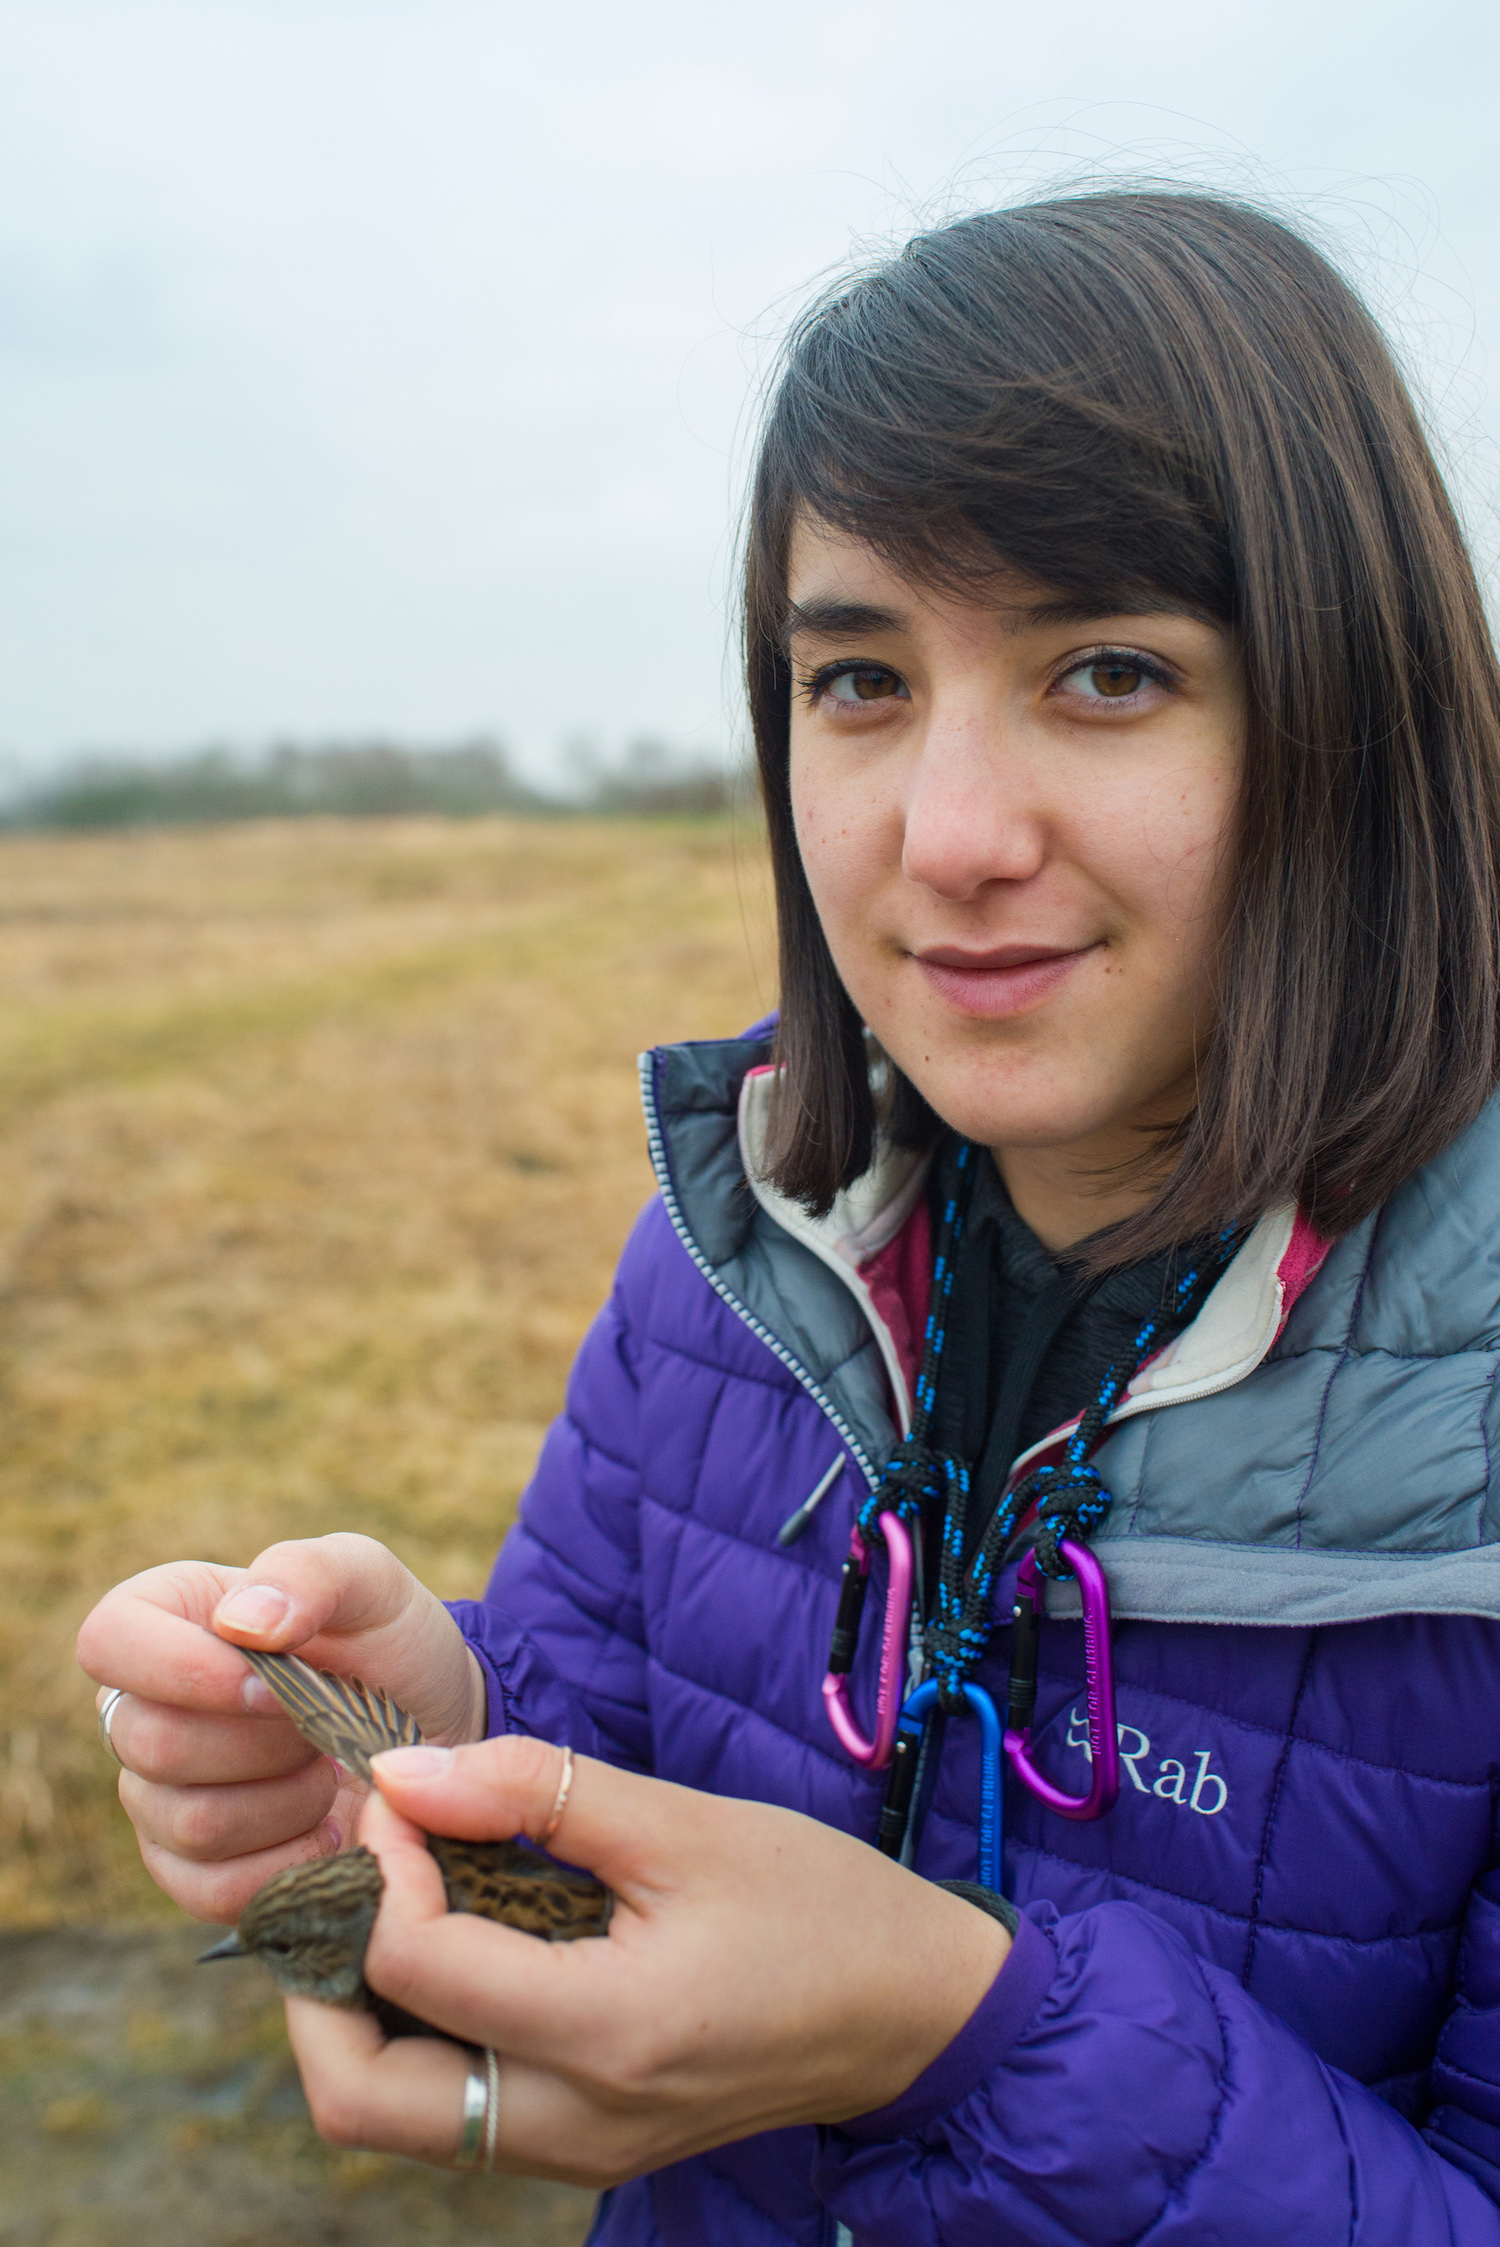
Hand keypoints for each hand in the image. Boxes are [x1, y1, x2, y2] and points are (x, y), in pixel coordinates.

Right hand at [75, 1533, 486, 1922]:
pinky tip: (330, 1828)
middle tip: (324, 1726)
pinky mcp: (192, 1871)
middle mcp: (143, 1709)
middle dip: (263, 1741)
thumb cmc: (389, 1641)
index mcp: (165, 1618)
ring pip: (187, 1822)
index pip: (107, 1641)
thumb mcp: (369, 1581)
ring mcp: (159, 1797)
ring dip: (286, 1800)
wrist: (436, 1727)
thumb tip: (239, 1623)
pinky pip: (211, 1890)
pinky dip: (288, 1863)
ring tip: (331, 1770)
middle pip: (150, 1744)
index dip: (182, 1669)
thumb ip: (308, 1574)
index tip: (270, 1683)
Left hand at [285, 1736, 1008, 2180]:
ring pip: (390, 2115)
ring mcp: (573, 2150)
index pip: (413, 1966)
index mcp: (605, 2032)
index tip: (397, 1790)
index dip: (378, 1864)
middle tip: (353, 1868)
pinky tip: (449, 1940)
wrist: (912, 2012)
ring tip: (393, 1896)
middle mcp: (571, 2121)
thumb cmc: (816, 1904)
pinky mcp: (580, 2146)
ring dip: (356, 2009)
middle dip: (318, 1975)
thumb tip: (406, 1771)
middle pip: (357, 2094)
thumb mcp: (685, 1823)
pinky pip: (448, 2113)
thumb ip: (539, 1792)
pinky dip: (413, 2033)